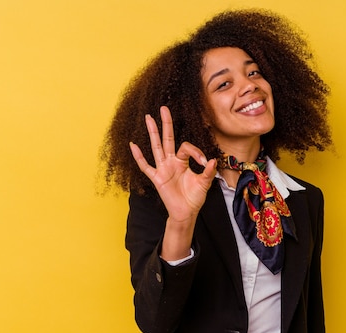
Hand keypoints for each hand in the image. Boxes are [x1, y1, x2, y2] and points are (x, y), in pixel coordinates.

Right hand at [129, 106, 216, 224]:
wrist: (186, 212)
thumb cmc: (194, 197)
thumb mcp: (204, 183)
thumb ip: (208, 172)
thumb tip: (212, 160)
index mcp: (182, 161)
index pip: (186, 147)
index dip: (195, 151)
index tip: (204, 161)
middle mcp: (171, 162)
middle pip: (167, 138)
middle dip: (166, 123)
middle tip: (163, 108)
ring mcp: (162, 169)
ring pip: (156, 147)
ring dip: (152, 133)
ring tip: (148, 118)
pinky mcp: (156, 178)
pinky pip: (145, 166)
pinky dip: (139, 156)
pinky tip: (133, 145)